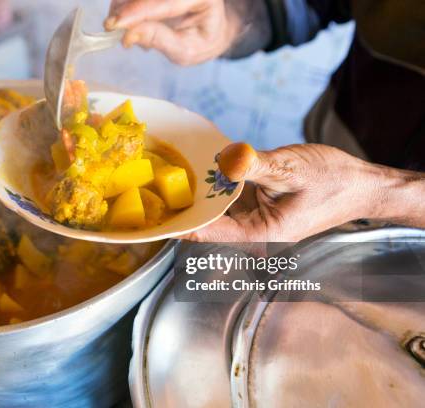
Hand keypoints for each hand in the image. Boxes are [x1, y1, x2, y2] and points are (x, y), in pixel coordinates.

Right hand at [104, 0, 270, 64]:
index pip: (166, 2)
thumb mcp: (186, 51)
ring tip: (124, 31)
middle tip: (112, 31)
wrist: (210, 29)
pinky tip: (131, 23)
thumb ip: (160, 40)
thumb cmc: (201, 42)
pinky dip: (125, 7)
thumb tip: (129, 34)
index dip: (137, 12)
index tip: (114, 25)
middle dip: (125, 9)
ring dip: (122, 8)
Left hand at [181, 143, 423, 242]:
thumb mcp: (290, 168)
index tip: (157, 213)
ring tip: (172, 180)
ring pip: (219, 212)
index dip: (182, 222)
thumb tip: (222, 159)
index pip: (210, 233)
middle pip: (210, 225)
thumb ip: (253, 165)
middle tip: (157, 189)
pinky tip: (203, 174)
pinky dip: (219, 188)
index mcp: (263, 234)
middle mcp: (256, 234)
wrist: (360, 185)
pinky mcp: (260, 209)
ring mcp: (257, 222)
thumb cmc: (333, 181)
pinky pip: (231, 201)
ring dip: (202, 197)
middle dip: (187, 207)